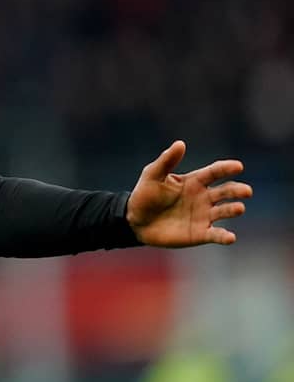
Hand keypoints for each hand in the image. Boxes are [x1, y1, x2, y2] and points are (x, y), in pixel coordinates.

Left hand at [126, 141, 251, 247]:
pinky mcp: (200, 234)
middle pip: (226, 191)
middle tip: (246, 191)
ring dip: (233, 209)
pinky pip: (215, 235)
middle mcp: (204, 197)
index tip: (238, 166)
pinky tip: (230, 237)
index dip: (226, 168)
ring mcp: (204, 216)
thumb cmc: (144, 195)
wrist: (135, 221)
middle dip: (237, 190)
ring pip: (225, 211)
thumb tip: (180, 143)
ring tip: (239, 208)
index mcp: (195, 181)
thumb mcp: (152, 175)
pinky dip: (224, 236)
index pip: (215, 172)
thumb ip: (167, 161)